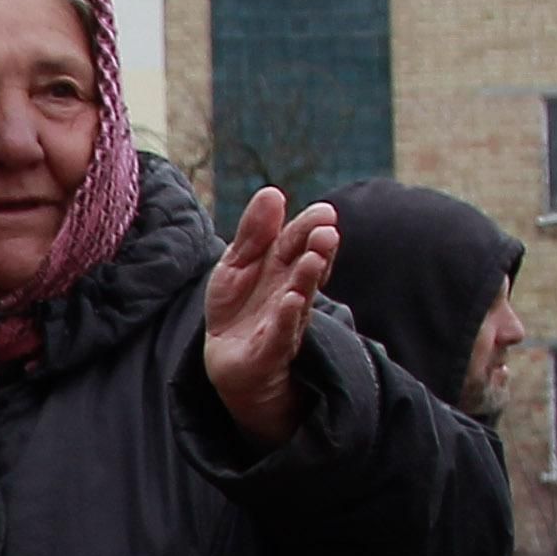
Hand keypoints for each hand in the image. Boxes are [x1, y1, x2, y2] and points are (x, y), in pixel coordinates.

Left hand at [200, 186, 338, 445]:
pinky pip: (280, 334)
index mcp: (283, 270)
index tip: (325, 212)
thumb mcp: (237, 265)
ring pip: (298, 298)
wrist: (229, 363)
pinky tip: (291, 301)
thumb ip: (253, 233)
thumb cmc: (239, 308)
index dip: (310, 228)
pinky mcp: (268, 353)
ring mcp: (282, 324)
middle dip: (317, 250)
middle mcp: (289, 294)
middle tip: (327, 232)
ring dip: (307, 278)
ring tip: (314, 257)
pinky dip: (286, 318)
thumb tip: (273, 192)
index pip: (299, 244)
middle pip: (305, 269)